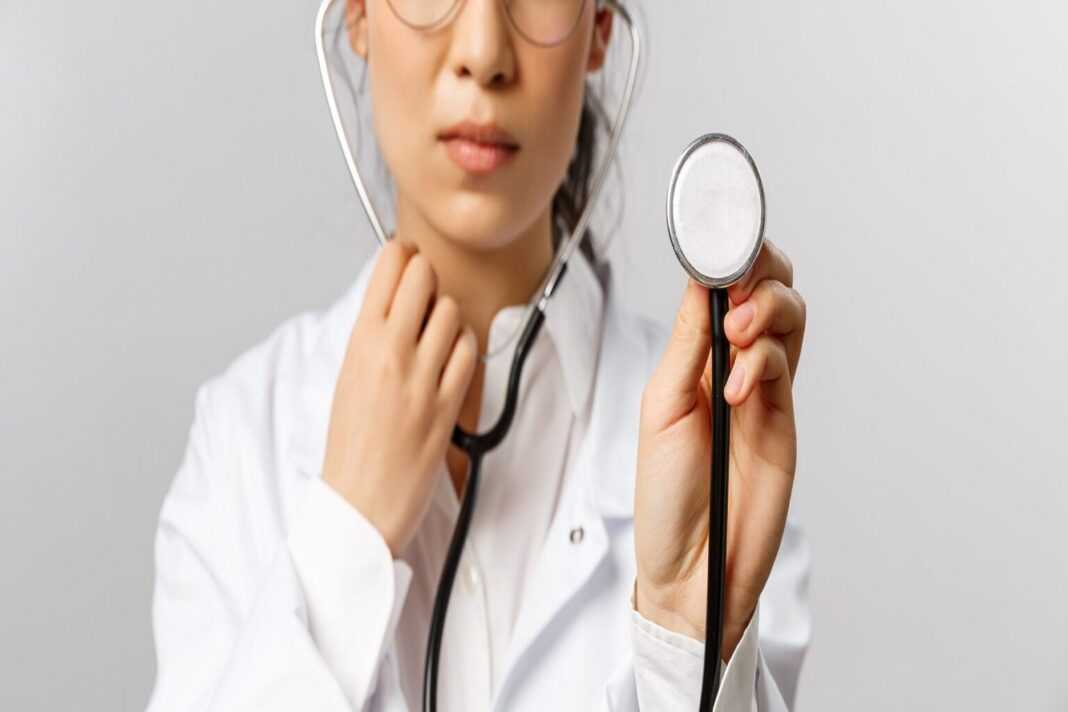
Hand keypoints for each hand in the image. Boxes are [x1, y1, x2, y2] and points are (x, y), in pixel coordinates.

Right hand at [322, 240, 478, 556]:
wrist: (360, 503)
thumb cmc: (350, 447)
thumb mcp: (346, 377)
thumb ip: (372, 337)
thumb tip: (395, 298)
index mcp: (359, 343)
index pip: (388, 269)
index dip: (402, 255)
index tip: (406, 257)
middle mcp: (391, 353)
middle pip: (424, 277)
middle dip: (426, 276)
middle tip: (423, 289)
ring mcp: (422, 377)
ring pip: (452, 311)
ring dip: (448, 315)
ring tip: (436, 333)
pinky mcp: (447, 403)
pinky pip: (469, 352)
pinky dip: (464, 347)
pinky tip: (452, 358)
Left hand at [634, 239, 805, 661]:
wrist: (691, 565)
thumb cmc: (667, 493)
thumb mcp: (662, 406)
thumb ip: (688, 344)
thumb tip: (701, 280)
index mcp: (693, 356)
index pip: (716, 286)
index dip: (724, 256)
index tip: (722, 234)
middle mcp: (731, 364)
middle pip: (764, 289)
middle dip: (757, 272)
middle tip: (735, 289)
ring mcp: (763, 390)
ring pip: (786, 319)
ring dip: (764, 309)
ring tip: (736, 332)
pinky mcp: (784, 418)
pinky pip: (784, 366)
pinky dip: (764, 360)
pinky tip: (737, 385)